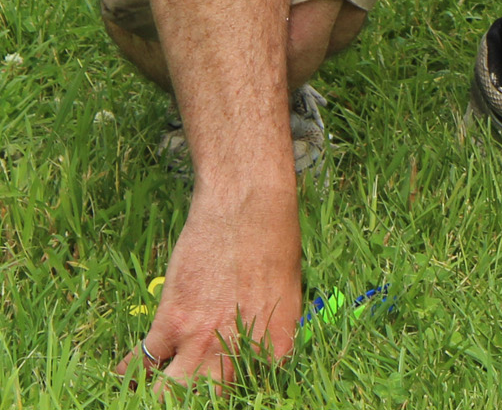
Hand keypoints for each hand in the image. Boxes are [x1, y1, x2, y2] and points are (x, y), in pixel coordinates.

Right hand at [115, 180, 301, 388]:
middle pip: (209, 403)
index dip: (235, 396)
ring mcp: (201, 341)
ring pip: (171, 396)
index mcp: (274, 350)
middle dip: (195, 403)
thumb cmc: (275, 240)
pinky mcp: (170, 321)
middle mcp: (237, 355)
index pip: (254, 395)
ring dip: (162, 398)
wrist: (247, 203)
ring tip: (150, 397)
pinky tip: (123, 380)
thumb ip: (268, 335)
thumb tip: (255, 354)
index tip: (221, 392)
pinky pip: (143, 362)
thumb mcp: (287, 295)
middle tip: (186, 396)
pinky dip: (131, 374)